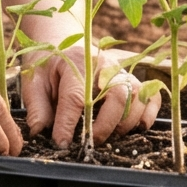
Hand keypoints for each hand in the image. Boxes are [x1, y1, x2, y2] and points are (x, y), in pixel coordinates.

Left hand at [21, 48, 158, 147]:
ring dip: (125, 123)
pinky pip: (152, 96)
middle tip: (89, 142)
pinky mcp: (133, 79)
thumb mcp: (33, 81)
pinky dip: (148, 114)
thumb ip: (37, 107)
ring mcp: (123, 71)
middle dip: (104, 126)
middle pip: (118, 96)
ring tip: (107, 136)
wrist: (63, 42)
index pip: (77, 96)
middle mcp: (105, 64)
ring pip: (137, 97)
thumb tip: (40, 132)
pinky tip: (134, 127)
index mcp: (77, 62)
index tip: (62, 143)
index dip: (69, 124)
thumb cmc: (48, 65)